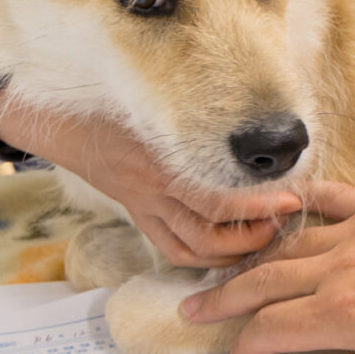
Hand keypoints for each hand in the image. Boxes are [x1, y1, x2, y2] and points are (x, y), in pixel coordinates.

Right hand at [0, 92, 299, 268]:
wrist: (60, 119)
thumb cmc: (112, 99)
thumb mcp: (156, 97)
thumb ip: (200, 110)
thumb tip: (255, 113)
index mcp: (162, 163)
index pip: (219, 200)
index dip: (260, 206)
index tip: (294, 196)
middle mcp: (154, 192)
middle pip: (211, 233)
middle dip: (255, 234)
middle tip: (286, 220)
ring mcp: (144, 207)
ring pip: (192, 249)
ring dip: (232, 253)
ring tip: (264, 236)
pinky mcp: (138, 214)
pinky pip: (171, 248)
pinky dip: (201, 256)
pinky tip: (227, 248)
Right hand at [181, 181, 354, 353]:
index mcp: (346, 313)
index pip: (274, 329)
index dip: (246, 345)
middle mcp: (345, 268)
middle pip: (266, 282)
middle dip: (226, 298)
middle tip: (196, 307)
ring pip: (289, 243)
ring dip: (253, 257)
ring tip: (227, 265)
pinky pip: (331, 199)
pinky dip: (301, 202)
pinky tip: (278, 207)